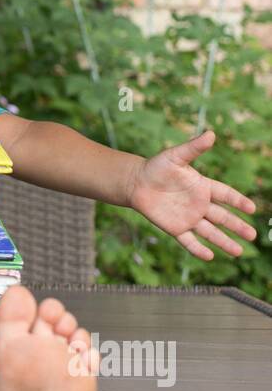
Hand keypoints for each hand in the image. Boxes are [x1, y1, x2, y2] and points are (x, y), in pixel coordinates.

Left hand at [127, 128, 256, 260]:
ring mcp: (188, 218)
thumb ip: (194, 148)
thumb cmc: (157, 166)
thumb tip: (211, 134)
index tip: (252, 209)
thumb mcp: (176, 156)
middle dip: (237, 226)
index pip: (226, 195)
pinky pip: (189, 241)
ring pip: (210, 232)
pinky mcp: (175, 228)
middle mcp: (199, 204)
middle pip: (223, 217)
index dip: (238, 201)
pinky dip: (198, 249)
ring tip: (239, 252)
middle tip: (253, 235)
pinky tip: (210, 256)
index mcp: (203, 187)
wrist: (136, 183)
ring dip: (224, 242)